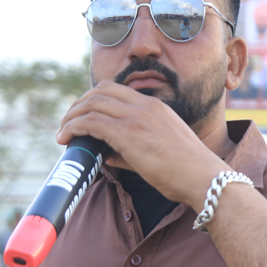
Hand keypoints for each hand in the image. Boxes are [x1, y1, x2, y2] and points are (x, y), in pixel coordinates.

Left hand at [55, 81, 227, 209]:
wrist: (203, 177)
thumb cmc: (186, 171)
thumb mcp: (159, 151)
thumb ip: (131, 149)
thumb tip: (107, 155)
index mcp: (155, 107)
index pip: (115, 89)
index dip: (93, 98)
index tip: (83, 114)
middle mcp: (145, 106)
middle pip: (100, 91)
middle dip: (78, 104)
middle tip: (67, 122)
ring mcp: (137, 118)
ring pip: (92, 104)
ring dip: (72, 116)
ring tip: (63, 132)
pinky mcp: (129, 134)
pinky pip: (92, 122)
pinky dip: (74, 128)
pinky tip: (67, 139)